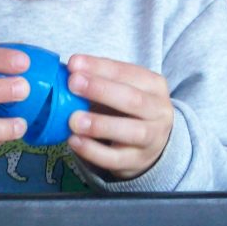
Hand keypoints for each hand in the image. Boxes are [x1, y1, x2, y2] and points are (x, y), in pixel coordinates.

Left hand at [66, 54, 172, 179]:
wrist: (151, 142)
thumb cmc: (128, 109)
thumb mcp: (120, 89)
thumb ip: (98, 80)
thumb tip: (68, 71)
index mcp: (154, 85)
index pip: (128, 73)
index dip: (100, 67)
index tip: (74, 64)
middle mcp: (159, 111)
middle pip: (133, 100)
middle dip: (101, 90)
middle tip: (73, 84)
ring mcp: (152, 138)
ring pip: (131, 131)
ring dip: (100, 124)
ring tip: (73, 120)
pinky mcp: (138, 161)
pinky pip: (116, 158)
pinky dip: (93, 151)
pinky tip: (74, 141)